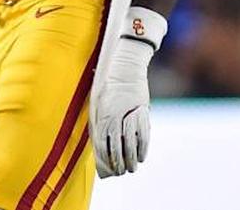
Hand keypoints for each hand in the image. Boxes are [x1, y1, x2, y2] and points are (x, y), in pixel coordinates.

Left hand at [91, 37, 152, 176]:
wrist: (124, 67)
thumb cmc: (106, 86)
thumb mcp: (97, 101)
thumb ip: (98, 121)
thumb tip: (99, 142)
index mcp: (101, 114)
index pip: (102, 142)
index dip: (105, 159)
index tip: (107, 169)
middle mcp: (114, 116)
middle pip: (116, 145)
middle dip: (118, 162)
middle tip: (120, 173)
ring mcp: (129, 114)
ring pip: (130, 142)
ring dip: (131, 158)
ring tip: (131, 169)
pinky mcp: (141, 111)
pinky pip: (143, 134)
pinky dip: (142, 147)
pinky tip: (141, 157)